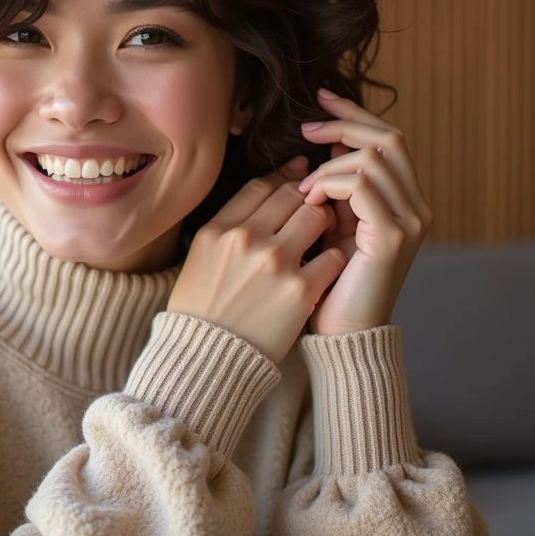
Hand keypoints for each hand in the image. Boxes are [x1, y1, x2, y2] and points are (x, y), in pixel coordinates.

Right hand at [166, 156, 348, 365]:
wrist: (208, 359)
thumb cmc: (202, 309)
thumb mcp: (201, 258)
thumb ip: (227, 228)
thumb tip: (262, 198)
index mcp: (218, 230)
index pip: (260, 187)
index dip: (283, 178)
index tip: (298, 176)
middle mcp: (245, 239)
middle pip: (292, 195)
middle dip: (308, 199)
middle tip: (315, 209)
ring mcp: (274, 263)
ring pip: (317, 217)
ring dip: (324, 223)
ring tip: (322, 237)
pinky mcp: (300, 291)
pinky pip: (332, 257)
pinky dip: (333, 259)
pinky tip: (326, 268)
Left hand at [297, 87, 434, 335]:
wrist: (340, 335)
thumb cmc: (327, 284)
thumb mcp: (331, 226)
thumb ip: (335, 189)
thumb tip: (317, 146)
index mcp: (404, 202)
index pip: (389, 139)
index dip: (356, 114)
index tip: (322, 100)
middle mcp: (416, 207)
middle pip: (389, 138)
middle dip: (345, 125)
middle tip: (306, 128)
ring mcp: (410, 220)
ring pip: (374, 157)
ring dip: (331, 163)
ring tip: (303, 189)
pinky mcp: (393, 235)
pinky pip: (363, 184)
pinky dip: (331, 182)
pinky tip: (309, 200)